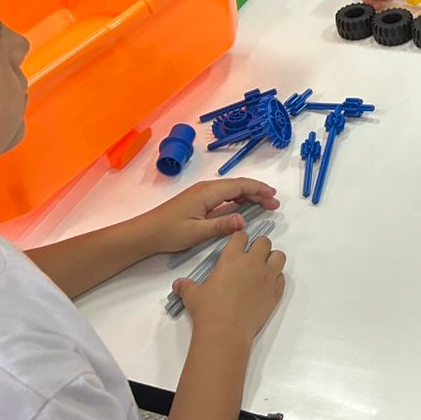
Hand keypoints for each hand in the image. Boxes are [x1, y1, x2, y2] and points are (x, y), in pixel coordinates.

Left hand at [135, 179, 277, 254]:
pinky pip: (224, 196)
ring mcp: (202, 194)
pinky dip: (238, 199)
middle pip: (238, 186)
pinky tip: (244, 207)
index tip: (273, 197)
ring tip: (265, 205)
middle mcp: (206, 189)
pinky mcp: (199, 200)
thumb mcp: (196, 232)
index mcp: (207, 193)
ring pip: (232, 190)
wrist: (146, 233)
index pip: (239, 186)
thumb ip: (221, 226)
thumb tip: (244, 221)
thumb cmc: (168, 232)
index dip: (258, 190)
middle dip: (258, 192)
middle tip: (274, 204)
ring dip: (249, 196)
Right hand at [174, 232, 286, 343]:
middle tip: (251, 258)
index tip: (237, 246)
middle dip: (258, 247)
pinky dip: (276, 279)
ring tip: (263, 269)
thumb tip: (178, 284)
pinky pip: (282, 278)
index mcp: (232, 258)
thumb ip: (186, 286)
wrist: (226, 332)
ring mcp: (267, 277)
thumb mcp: (193, 295)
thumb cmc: (208, 310)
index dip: (239, 240)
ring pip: (279, 256)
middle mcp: (252, 263)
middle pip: (264, 242)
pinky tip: (267, 286)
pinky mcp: (275, 292)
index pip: (241, 236)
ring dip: (272, 259)